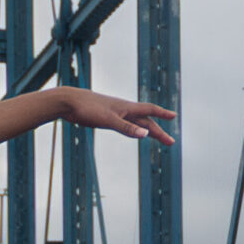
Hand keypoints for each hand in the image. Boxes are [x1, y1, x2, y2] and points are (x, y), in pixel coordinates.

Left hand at [60, 89, 174, 144]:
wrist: (68, 102)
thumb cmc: (88, 109)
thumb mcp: (109, 120)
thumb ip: (127, 128)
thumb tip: (146, 135)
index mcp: (127, 108)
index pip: (150, 110)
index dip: (162, 114)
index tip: (174, 116)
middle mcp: (123, 109)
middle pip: (145, 120)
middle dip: (158, 131)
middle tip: (170, 142)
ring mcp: (115, 113)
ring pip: (136, 122)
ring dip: (147, 130)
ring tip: (157, 137)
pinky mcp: (106, 117)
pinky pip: (126, 124)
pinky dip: (134, 129)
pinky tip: (134, 131)